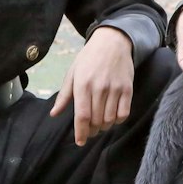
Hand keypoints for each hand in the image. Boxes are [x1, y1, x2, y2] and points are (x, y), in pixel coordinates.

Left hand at [50, 26, 133, 145]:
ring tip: (100, 125)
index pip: (82, 115)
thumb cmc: (89, 58)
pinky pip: (124, 113)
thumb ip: (65, 95)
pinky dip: (118, 120)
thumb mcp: (73, 73)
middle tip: (89, 131)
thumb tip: (54, 114)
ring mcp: (115, 88)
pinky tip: (113, 118)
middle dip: (92, 130)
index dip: (81, 132)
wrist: (113, 42)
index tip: (80, 142)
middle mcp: (99, 88)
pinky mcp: (128, 89)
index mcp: (83, 85)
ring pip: (110, 119)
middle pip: (96, 120)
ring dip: (104, 126)